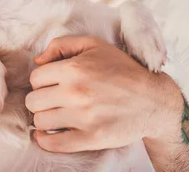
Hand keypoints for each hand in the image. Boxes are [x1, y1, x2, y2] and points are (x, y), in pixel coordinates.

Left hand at [25, 35, 182, 152]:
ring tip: (54, 115)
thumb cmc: (122, 70)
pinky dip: (44, 141)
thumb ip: (61, 45)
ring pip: (40, 121)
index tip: (51, 84)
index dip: (41, 81)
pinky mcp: (92, 138)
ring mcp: (84, 117)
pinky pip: (54, 143)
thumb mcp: (93, 45)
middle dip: (39, 100)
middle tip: (52, 100)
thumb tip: (37, 60)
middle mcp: (76, 92)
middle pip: (33, 101)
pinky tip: (45, 135)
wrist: (155, 101)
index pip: (35, 78)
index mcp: (74, 69)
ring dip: (44, 118)